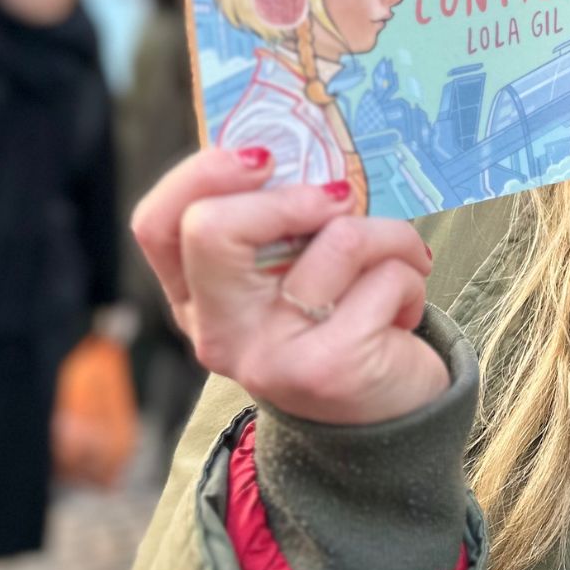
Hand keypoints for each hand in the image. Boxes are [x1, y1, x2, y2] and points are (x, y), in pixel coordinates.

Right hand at [130, 148, 448, 424]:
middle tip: (344, 200)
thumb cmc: (345, 319)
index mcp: (201, 297)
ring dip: (390, 236)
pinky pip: (385, 278)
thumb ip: (285, 223)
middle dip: (295, 197)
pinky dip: (411, 278)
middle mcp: (219, 331)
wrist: (389, 419)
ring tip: (398, 265)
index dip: (203, 174)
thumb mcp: (301, 269)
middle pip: (212, 228)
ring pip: (335, 239)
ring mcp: (267, 356)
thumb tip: (314, 150)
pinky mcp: (327, 368)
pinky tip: (404, 312)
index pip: (158, 224)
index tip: (265, 158)